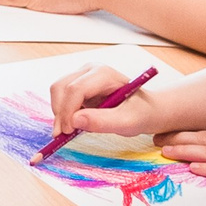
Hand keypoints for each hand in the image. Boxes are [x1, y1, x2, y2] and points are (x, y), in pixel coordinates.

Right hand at [36, 63, 168, 137]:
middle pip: (61, 87)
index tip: (68, 132)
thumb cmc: (142, 113)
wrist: (147, 110)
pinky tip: (73, 124)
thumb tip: (74, 121)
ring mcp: (83, 76)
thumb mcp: (128, 122)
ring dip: (59, 112)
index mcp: (104, 74)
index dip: (68, 111)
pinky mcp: (78, 86)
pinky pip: (61, 97)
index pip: (75, 89)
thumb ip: (103, 122)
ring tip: (70, 131)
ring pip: (57, 91)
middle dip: (59, 112)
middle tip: (63, 135)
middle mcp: (90, 70)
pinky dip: (62, 112)